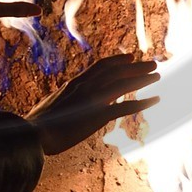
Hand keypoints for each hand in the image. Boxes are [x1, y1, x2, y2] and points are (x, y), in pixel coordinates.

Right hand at [29, 54, 158, 157]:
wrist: (33, 135)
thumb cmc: (38, 125)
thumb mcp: (51, 105)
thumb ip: (62, 101)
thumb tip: (63, 102)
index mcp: (75, 84)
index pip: (100, 66)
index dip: (118, 61)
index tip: (130, 57)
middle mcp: (86, 87)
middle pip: (116, 71)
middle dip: (135, 67)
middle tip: (152, 63)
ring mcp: (93, 100)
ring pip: (123, 84)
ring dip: (142, 79)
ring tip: (157, 75)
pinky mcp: (98, 115)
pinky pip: (125, 107)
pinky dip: (142, 102)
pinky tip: (155, 100)